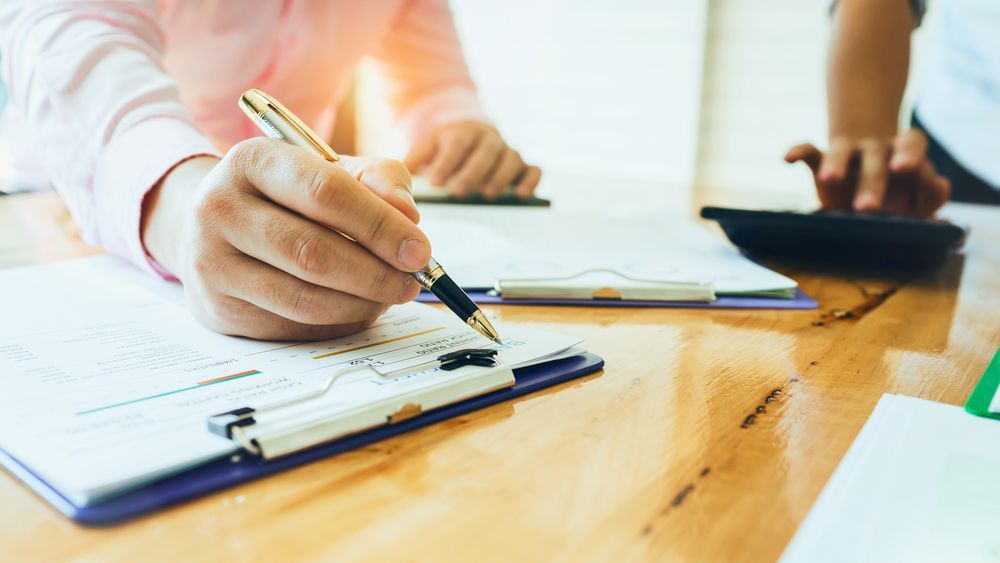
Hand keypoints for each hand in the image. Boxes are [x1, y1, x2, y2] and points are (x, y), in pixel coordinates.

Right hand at [142, 138, 429, 340]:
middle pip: (312, 252)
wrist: (218, 225)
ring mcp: (212, 261)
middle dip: (375, 273)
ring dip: (361, 303)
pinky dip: (337, 321)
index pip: (325, 192)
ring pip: (303, 297)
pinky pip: (292, 324)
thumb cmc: (290, 195)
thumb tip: (408, 217)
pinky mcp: (217, 306)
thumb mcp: (334, 169)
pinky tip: (358, 307)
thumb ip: (380, 181)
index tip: (420, 251)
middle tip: (413, 282)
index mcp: (253, 159)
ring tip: (391, 294)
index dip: (379, 225)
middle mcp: (220, 207)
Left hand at [404, 121, 540, 198]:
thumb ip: (415, 160)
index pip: (457, 144)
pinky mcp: (523, 166)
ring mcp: (508, 152)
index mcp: (463, 133)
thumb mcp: (427, 148)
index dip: (447, 162)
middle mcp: (489, 140)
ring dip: (500, 176)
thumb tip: (404, 175)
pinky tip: (521, 195)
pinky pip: (533, 170)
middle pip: (486, 151)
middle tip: (459, 191)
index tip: (436, 182)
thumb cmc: (446, 148)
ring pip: (511, 159)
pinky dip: (530, 180)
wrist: (471, 135)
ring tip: (487, 194)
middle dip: (473, 172)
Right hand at [785, 128, 949, 217]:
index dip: (908, 153)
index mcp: (905, 153)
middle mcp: (877, 148)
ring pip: (841, 151)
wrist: (869, 189)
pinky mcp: (822, 162)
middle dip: (872, 179)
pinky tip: (787, 159)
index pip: (911, 142)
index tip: (903, 169)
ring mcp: (849, 153)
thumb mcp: (919, 199)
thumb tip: (941, 186)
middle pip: (875, 154)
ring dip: (836, 163)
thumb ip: (932, 195)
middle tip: (867, 207)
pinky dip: (798, 151)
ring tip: (830, 180)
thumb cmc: (901, 197)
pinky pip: (810, 151)